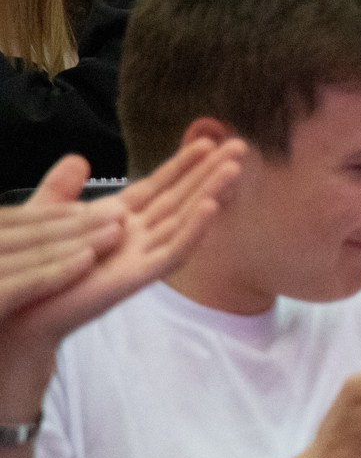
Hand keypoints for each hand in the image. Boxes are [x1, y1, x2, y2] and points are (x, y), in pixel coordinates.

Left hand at [0, 139, 244, 349]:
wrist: (18, 317)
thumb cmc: (29, 273)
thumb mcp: (43, 218)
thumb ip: (60, 189)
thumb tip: (79, 158)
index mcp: (116, 222)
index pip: (157, 187)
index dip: (182, 164)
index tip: (207, 140)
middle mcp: (136, 238)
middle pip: (181, 200)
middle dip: (210, 173)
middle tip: (240, 146)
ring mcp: (140, 258)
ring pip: (184, 221)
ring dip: (211, 194)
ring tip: (234, 168)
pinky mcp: (137, 278)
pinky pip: (172, 253)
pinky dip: (193, 231)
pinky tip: (211, 208)